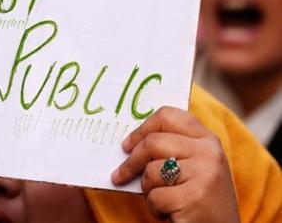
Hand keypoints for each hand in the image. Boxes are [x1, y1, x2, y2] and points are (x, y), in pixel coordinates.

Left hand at [111, 107, 239, 222]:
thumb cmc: (200, 201)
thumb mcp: (193, 168)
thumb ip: (171, 150)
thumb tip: (128, 144)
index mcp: (208, 139)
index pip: (168, 116)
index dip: (142, 129)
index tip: (127, 145)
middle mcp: (209, 152)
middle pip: (152, 142)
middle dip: (131, 162)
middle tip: (120, 176)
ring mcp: (205, 173)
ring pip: (151, 171)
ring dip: (148, 190)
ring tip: (164, 200)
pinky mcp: (195, 197)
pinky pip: (155, 196)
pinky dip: (155, 209)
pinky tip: (170, 214)